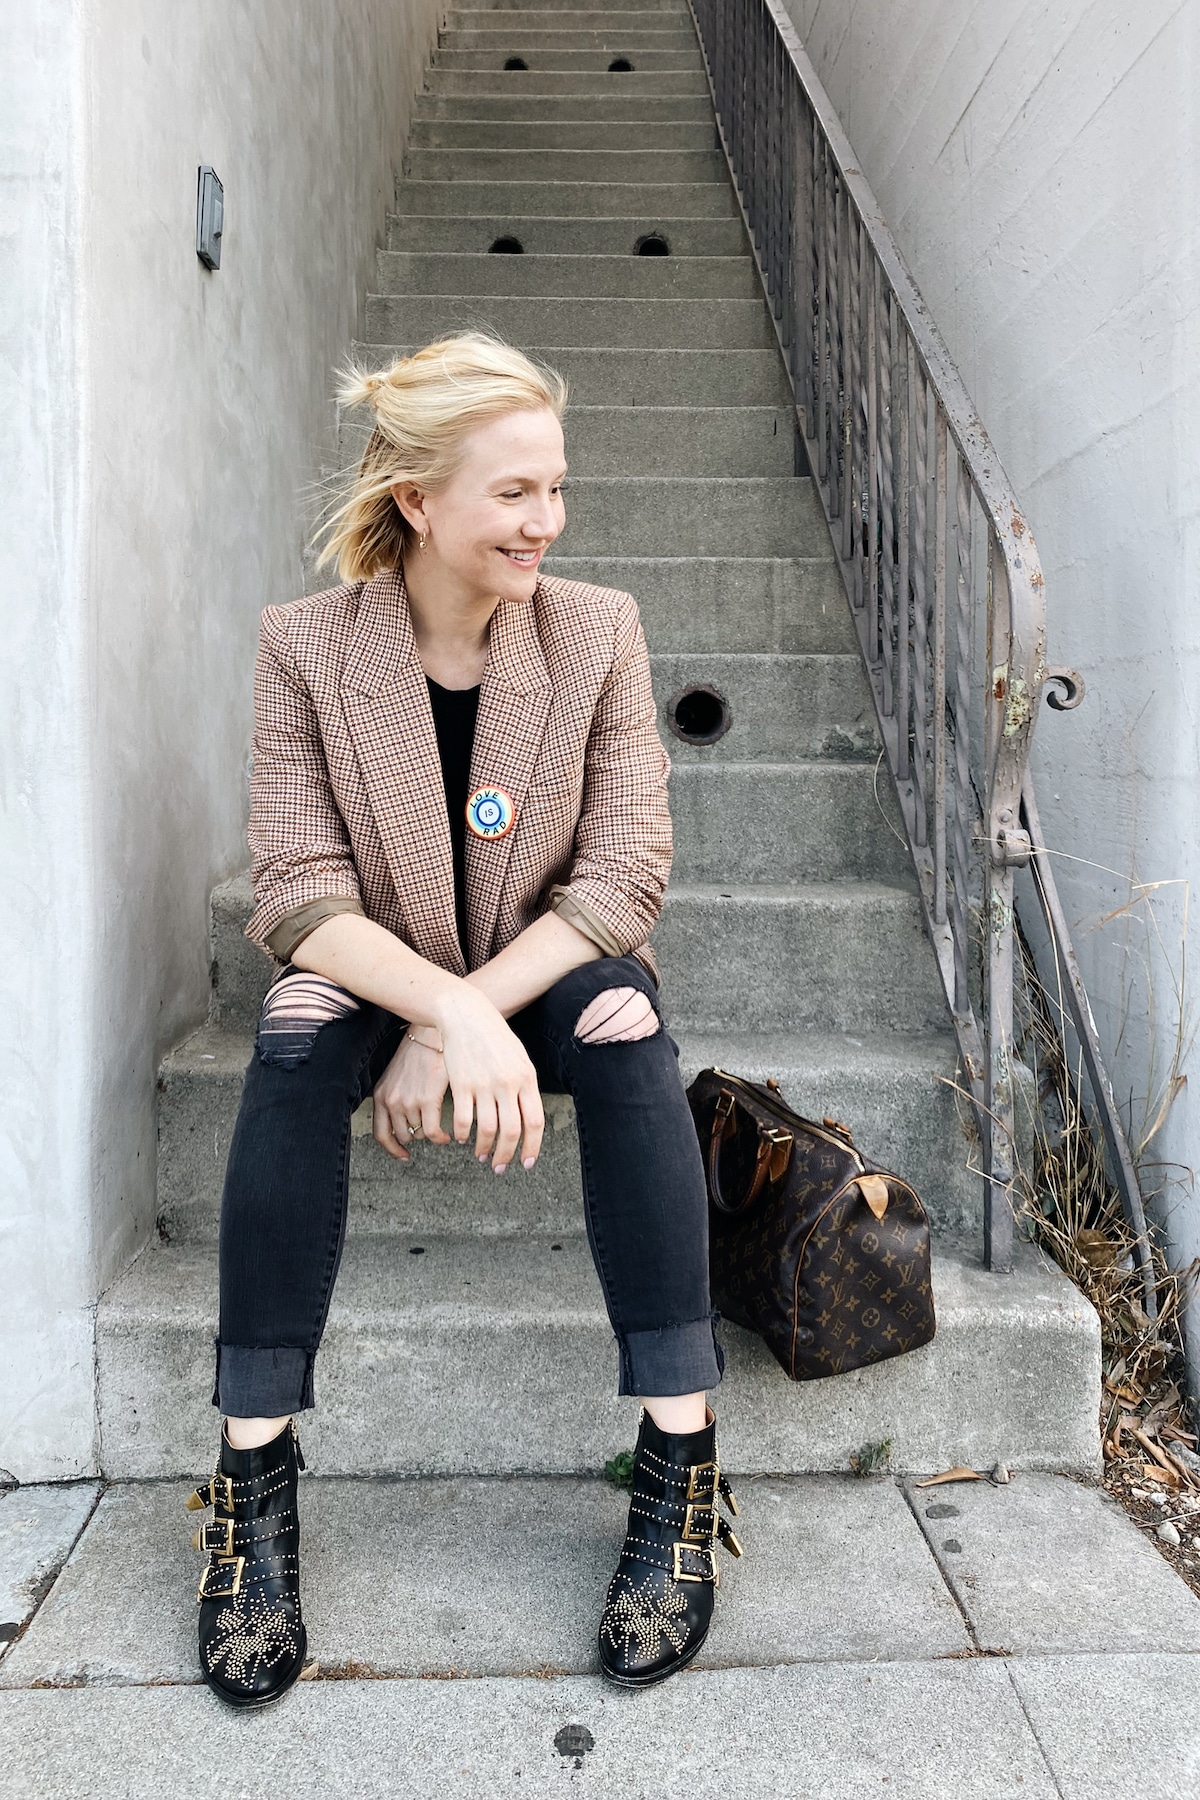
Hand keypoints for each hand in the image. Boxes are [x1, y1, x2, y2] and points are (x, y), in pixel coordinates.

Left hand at [371, 1035, 451, 1162]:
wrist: (432, 1035)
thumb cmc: (418, 1054)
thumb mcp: (397, 1077)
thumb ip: (396, 1098)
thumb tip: (405, 1124)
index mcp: (381, 1095)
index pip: (381, 1134)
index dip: (392, 1149)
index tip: (403, 1155)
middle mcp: (391, 1101)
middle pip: (402, 1135)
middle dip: (417, 1135)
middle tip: (428, 1130)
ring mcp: (408, 1101)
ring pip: (420, 1134)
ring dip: (431, 1134)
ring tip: (440, 1127)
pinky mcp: (427, 1100)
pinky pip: (433, 1133)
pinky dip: (441, 1138)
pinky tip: (447, 1135)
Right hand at [436, 988, 545, 1172]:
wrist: (467, 1015)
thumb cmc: (495, 1037)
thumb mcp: (519, 1058)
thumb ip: (525, 1086)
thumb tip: (528, 1118)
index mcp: (527, 1078)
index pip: (535, 1122)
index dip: (532, 1147)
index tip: (527, 1163)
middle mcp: (508, 1083)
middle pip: (511, 1131)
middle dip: (507, 1155)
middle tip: (500, 1167)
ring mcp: (484, 1084)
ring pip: (487, 1129)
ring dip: (484, 1148)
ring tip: (481, 1155)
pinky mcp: (461, 1084)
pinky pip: (464, 1119)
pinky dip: (462, 1134)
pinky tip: (461, 1137)